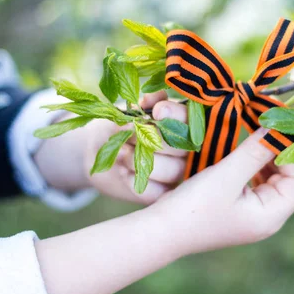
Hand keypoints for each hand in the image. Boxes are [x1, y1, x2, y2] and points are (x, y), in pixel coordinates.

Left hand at [36, 91, 188, 204]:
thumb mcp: (128, 111)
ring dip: (142, 160)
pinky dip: (135, 180)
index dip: (177, 115)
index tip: (157, 111)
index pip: (192, 120)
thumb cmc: (120, 125)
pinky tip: (124, 171)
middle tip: (131, 134)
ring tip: (123, 152)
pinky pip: (157, 191)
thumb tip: (157, 98)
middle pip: (185, 147)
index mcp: (187, 125)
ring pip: (173, 171)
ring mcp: (179, 173)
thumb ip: (144, 107)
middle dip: (154, 139)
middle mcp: (190, 150)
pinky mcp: (164, 194)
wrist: (100, 150)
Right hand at [150, 127, 293, 255]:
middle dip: (279, 156)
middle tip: (264, 132)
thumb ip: (255, 151)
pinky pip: (256, 186)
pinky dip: (253, 169)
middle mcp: (267, 220)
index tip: (276, 132)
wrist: (161, 232)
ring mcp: (253, 217)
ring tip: (253, 141)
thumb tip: (277, 127)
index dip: (292, 155)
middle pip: (289, 182)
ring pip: (273, 183)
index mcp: (271, 216)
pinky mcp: (239, 212)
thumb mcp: (226, 174)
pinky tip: (240, 157)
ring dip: (266, 161)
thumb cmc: (194, 206)